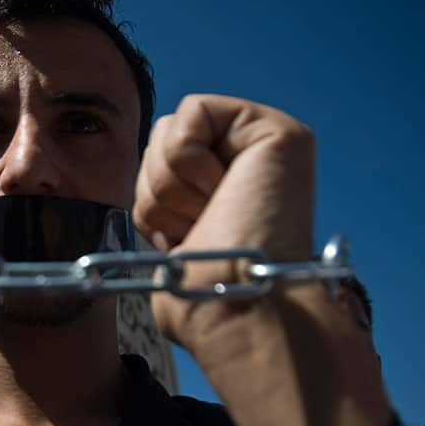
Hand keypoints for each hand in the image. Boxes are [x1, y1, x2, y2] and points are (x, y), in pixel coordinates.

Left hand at [134, 94, 391, 425]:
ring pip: (167, 129)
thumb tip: (148, 196)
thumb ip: (164, 202)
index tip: (184, 240)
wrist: (235, 312)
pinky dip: (187, 161)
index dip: (153, 202)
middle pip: (158, 140)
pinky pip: (191, 114)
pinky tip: (224, 195)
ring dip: (170, 186)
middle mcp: (249, 162)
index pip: (155, 161)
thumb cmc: (203, 297)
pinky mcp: (277, 130)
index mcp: (225, 189)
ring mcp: (266, 144)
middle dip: (159, 194)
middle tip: (201, 228)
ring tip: (214, 216)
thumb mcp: (170, 242)